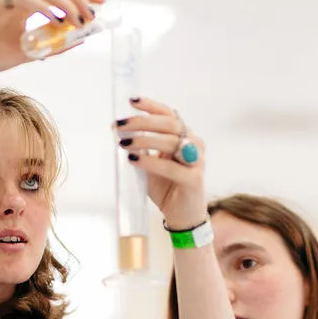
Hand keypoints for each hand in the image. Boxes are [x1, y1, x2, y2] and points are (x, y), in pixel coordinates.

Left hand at [115, 98, 206, 229]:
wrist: (182, 217)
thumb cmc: (166, 188)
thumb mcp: (150, 164)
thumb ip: (142, 148)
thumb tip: (121, 132)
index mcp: (184, 137)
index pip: (169, 114)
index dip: (151, 106)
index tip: (131, 101)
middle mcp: (194, 145)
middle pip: (170, 124)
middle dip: (142, 122)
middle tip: (120, 125)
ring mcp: (197, 162)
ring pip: (171, 142)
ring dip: (144, 140)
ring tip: (124, 143)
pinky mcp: (194, 179)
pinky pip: (170, 167)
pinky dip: (150, 162)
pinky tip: (133, 160)